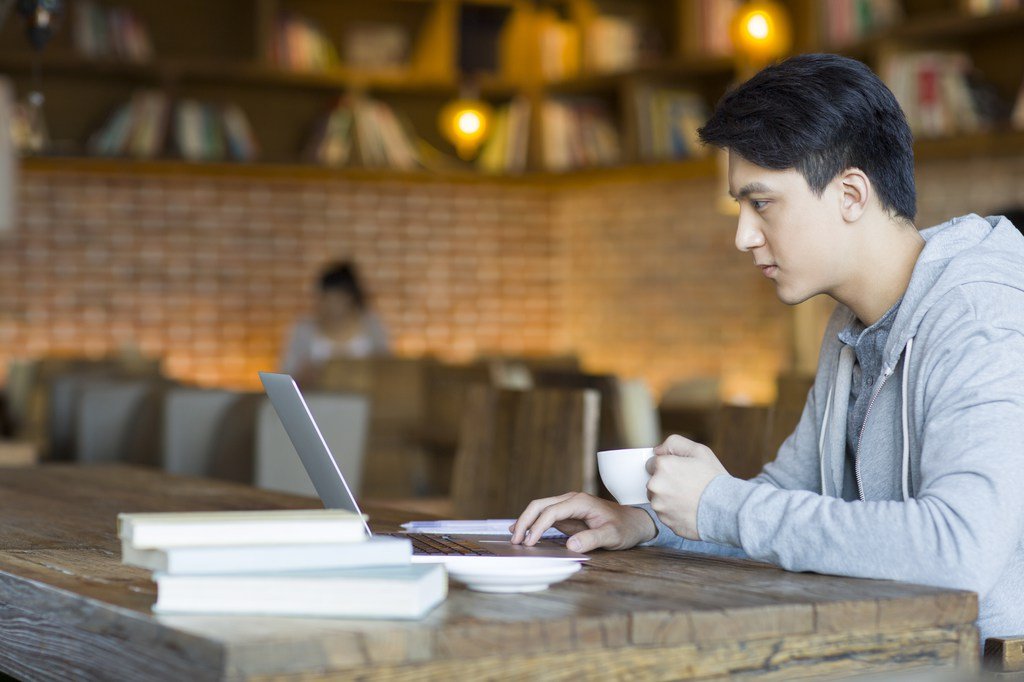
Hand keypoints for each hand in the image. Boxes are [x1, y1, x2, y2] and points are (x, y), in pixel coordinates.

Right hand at [509, 492, 656, 552]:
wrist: (634, 522)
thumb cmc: (625, 528)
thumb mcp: (612, 536)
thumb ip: (592, 539)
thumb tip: (571, 545)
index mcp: (579, 502)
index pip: (551, 511)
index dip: (537, 526)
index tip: (529, 543)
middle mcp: (570, 500)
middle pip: (539, 505)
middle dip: (525, 521)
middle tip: (514, 539)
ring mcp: (567, 506)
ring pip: (539, 509)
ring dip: (526, 521)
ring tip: (514, 538)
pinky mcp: (567, 515)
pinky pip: (545, 516)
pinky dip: (533, 524)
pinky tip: (524, 533)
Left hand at [647, 435, 729, 540]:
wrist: (727, 509)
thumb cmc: (714, 479)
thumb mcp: (699, 451)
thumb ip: (674, 443)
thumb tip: (656, 451)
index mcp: (662, 466)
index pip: (652, 464)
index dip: (667, 466)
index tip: (680, 471)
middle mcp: (656, 486)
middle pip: (653, 482)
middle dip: (665, 482)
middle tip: (686, 485)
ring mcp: (659, 506)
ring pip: (658, 500)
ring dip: (668, 498)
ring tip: (688, 498)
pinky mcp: (665, 522)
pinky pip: (665, 514)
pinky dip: (674, 512)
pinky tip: (689, 509)